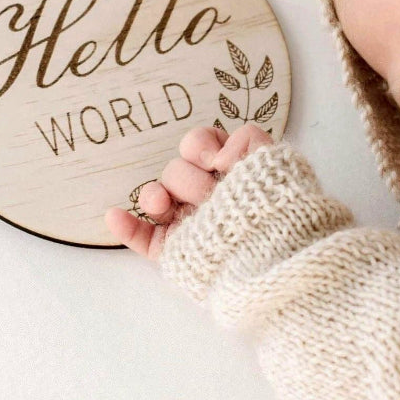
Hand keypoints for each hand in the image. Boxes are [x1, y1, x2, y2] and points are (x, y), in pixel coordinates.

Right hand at [105, 123, 274, 260]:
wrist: (283, 257)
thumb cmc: (282, 208)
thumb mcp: (276, 162)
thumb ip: (247, 141)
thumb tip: (218, 156)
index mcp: (225, 168)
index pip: (199, 142)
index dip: (202, 146)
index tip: (218, 162)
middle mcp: (204, 191)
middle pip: (176, 168)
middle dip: (192, 179)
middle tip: (211, 196)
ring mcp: (187, 220)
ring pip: (155, 196)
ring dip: (156, 194)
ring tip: (167, 204)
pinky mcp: (176, 249)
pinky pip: (143, 238)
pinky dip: (127, 227)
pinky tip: (115, 217)